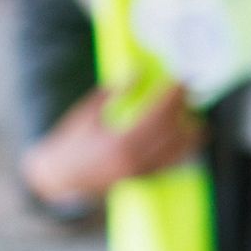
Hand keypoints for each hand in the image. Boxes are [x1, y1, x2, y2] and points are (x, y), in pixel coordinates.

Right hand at [22, 84, 202, 207]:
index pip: (158, 114)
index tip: (181, 79)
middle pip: (173, 130)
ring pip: (179, 150)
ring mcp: (140, 172)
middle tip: (188, 91)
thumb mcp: (87, 113)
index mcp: (120, 141)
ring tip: (191, 112)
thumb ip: (113, 93)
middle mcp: (134, 159)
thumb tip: (137, 71)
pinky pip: (171, 162)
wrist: (59, 178)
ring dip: (190, 129)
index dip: (173, 95)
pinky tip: (184, 134)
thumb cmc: (71, 142)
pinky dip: (181, 147)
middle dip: (184, 108)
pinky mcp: (142, 178)